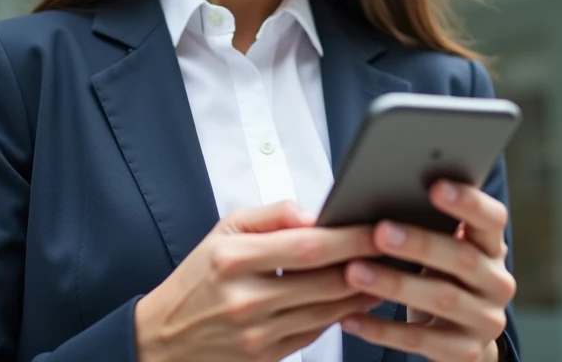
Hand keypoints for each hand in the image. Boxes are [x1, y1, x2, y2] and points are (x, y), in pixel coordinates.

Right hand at [134, 200, 382, 361]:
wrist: (163, 338)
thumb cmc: (197, 278)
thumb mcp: (222, 231)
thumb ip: (270, 215)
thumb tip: (314, 213)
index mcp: (234, 259)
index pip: (309, 246)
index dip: (351, 238)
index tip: (378, 227)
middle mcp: (247, 299)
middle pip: (328, 281)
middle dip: (369, 263)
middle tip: (398, 247)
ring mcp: (258, 333)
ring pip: (329, 311)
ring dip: (364, 291)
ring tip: (388, 271)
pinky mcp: (267, 356)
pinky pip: (317, 333)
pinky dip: (341, 314)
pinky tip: (357, 298)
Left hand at [340, 181, 515, 361]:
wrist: (460, 338)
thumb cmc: (442, 276)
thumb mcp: (445, 250)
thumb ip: (430, 226)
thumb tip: (382, 193)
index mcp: (492, 247)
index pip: (492, 219)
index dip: (468, 202)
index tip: (434, 186)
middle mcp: (497, 282)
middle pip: (462, 258)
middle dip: (419, 244)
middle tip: (380, 232)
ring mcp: (485, 320)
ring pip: (441, 299)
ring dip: (395, 284)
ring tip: (354, 272)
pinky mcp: (465, 352)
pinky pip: (420, 340)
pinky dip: (382, 329)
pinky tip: (350, 317)